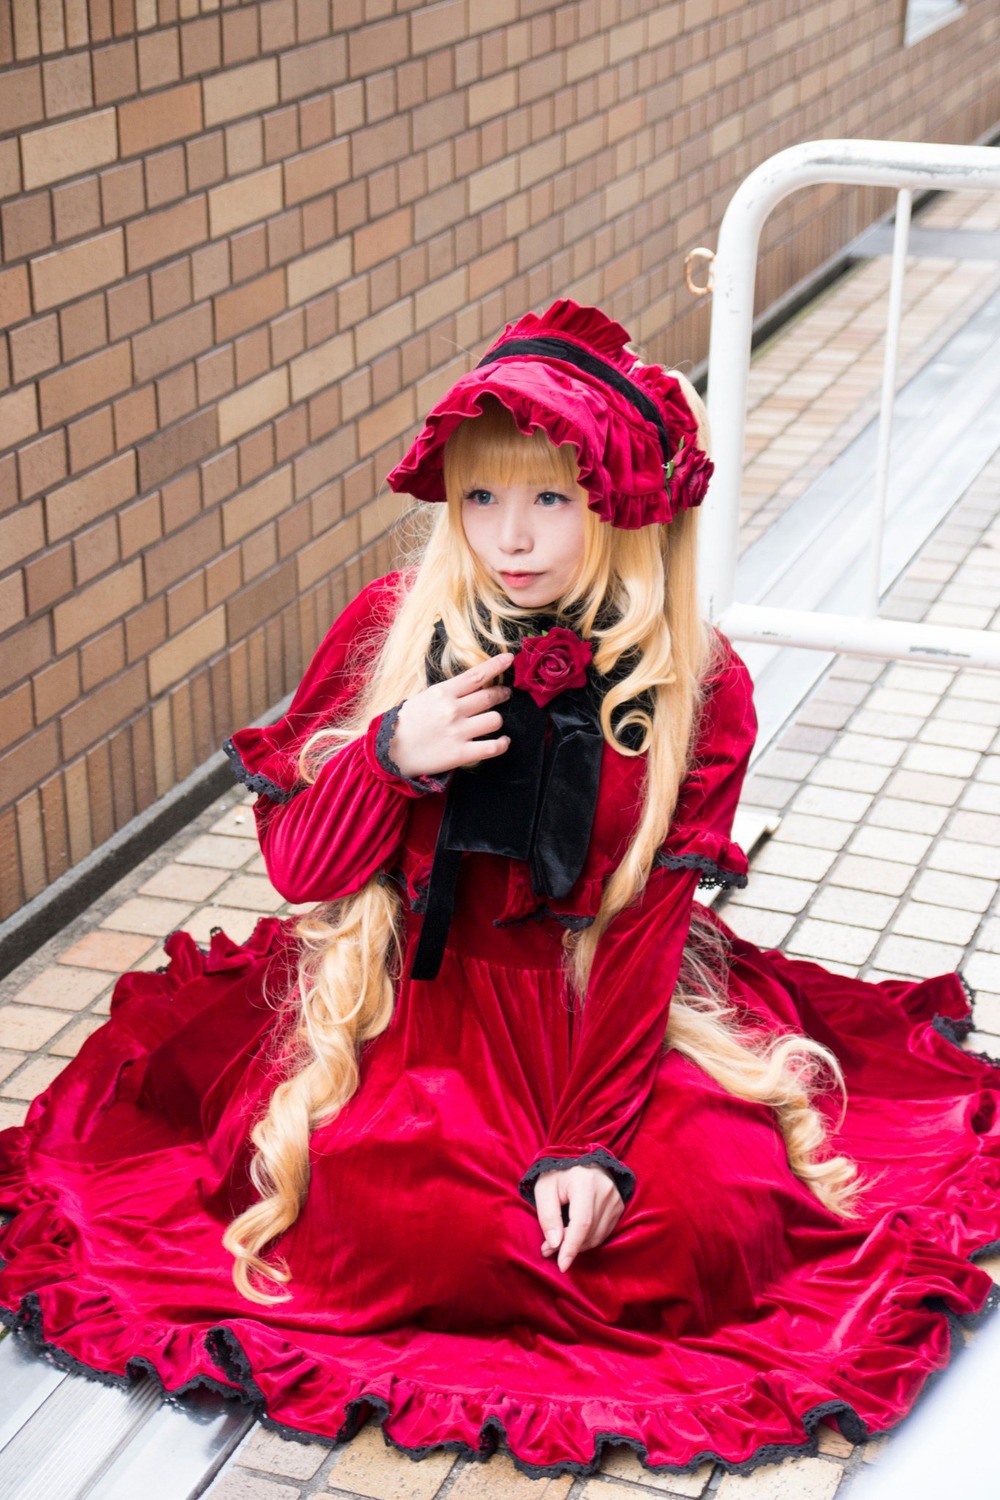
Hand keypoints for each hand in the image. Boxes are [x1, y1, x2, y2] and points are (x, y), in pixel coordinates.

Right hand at [389, 654, 513, 779]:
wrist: (389, 752)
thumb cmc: (405, 723)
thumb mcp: (424, 698)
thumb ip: (448, 692)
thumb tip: (471, 685)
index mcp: (442, 693)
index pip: (477, 675)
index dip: (496, 665)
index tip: (509, 659)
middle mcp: (453, 710)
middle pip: (490, 697)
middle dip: (502, 693)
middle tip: (504, 693)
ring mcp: (458, 732)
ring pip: (495, 720)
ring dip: (496, 719)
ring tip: (492, 721)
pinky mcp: (461, 754)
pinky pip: (493, 747)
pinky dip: (502, 744)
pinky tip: (502, 741)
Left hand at [534, 1163, 624, 1273]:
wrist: (580, 1159)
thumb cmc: (558, 1173)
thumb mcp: (544, 1188)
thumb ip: (548, 1215)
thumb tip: (556, 1244)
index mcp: (585, 1183)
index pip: (582, 1223)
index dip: (571, 1247)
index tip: (562, 1265)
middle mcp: (606, 1191)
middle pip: (589, 1232)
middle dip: (568, 1246)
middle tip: (548, 1248)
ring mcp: (616, 1199)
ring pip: (598, 1236)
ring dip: (578, 1245)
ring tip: (558, 1242)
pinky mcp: (619, 1206)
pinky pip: (604, 1232)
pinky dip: (588, 1239)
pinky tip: (574, 1235)